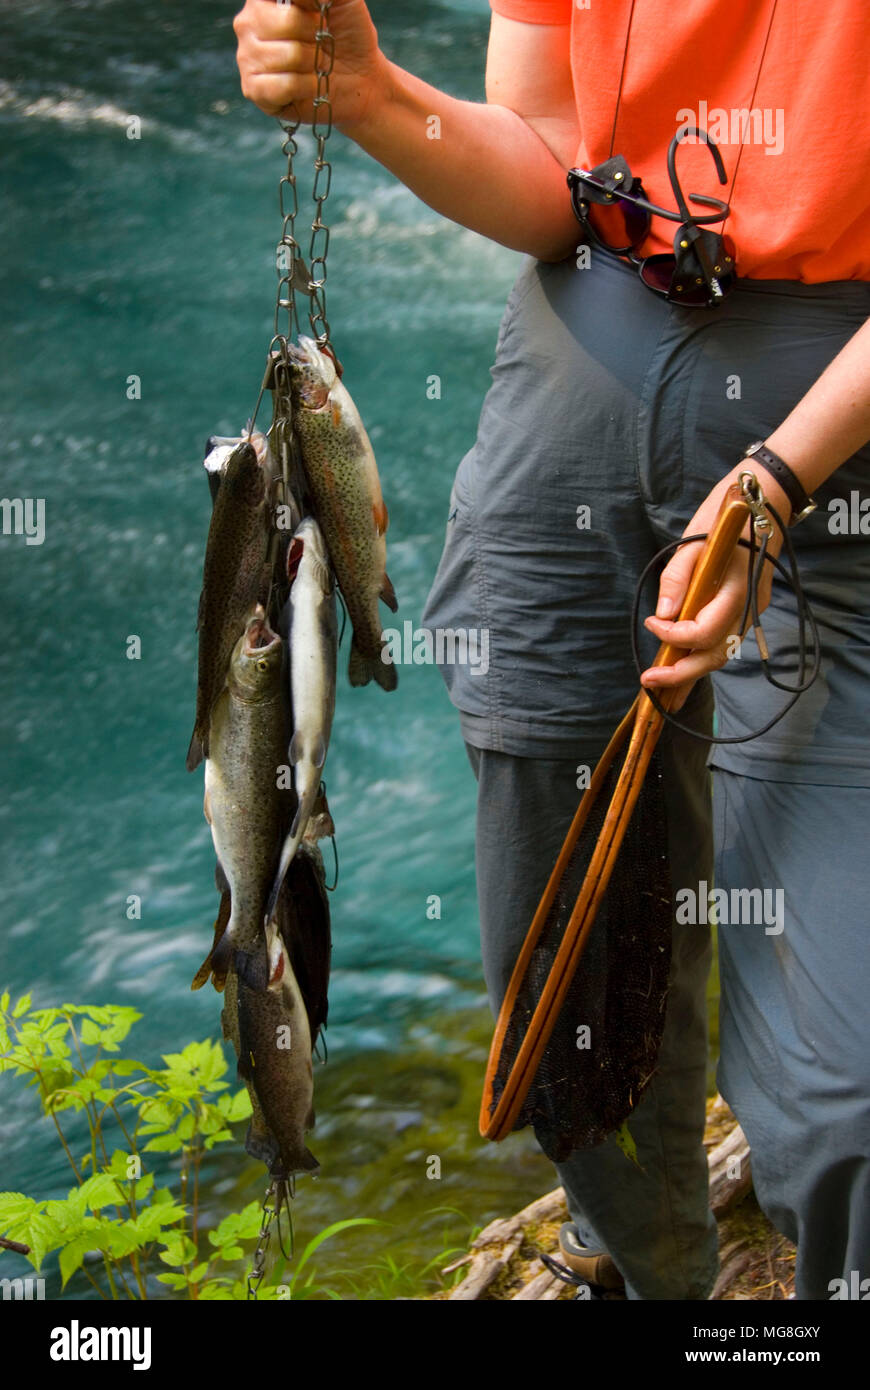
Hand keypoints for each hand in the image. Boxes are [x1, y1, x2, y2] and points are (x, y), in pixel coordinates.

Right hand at [233, 0, 385, 130]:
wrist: (358, 79)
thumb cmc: (346, 35)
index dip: (309, 8)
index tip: (321, 14)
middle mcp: (248, 23)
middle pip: (287, 22)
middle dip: (314, 36)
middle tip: (318, 43)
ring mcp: (246, 57)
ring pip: (288, 55)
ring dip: (313, 64)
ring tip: (314, 65)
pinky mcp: (253, 90)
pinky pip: (285, 85)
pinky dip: (307, 87)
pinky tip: (307, 86)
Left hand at [640, 462, 788, 711]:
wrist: (761, 505)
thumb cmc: (724, 520)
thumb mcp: (692, 543)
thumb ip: (676, 580)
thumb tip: (663, 616)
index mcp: (736, 591)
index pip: (702, 632)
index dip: (672, 635)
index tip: (651, 622)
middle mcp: (749, 608)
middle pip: (715, 656)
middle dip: (681, 674)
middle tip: (649, 680)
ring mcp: (752, 612)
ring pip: (722, 654)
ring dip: (692, 671)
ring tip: (662, 684)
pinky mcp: (748, 611)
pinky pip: (725, 642)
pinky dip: (703, 656)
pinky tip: (682, 666)